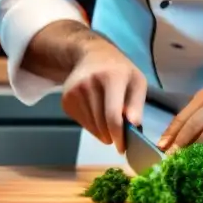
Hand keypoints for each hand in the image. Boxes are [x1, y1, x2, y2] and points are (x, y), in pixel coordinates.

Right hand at [61, 39, 146, 153]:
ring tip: (109, 121)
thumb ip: (137, 104)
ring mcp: (74, 92)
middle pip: (101, 124)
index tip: (123, 147)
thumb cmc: (119, 70)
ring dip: (102, 132)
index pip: (112, 115)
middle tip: (119, 137)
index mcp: (111, 77)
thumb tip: (134, 126)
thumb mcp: (137, 81)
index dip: (118, 135)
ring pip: (91, 127)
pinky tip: (97, 112)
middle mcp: (89, 84)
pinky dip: (92, 126)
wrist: (91, 55)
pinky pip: (82, 123)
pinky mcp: (65, 100)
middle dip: (112, 136)